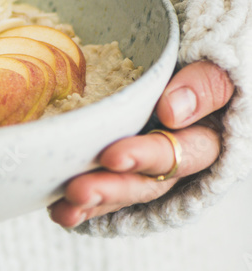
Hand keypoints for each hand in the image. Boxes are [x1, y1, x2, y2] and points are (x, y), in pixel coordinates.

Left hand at [49, 60, 234, 227]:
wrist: (175, 62)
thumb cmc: (197, 59)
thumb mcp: (212, 65)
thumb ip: (205, 84)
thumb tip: (172, 111)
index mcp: (204, 135)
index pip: (184, 152)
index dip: (149, 156)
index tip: (113, 155)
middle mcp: (178, 161)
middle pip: (148, 183)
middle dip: (112, 188)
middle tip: (79, 190)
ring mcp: (149, 171)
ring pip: (124, 192)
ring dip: (95, 202)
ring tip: (64, 209)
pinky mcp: (123, 173)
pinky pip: (106, 196)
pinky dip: (83, 207)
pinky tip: (59, 211)